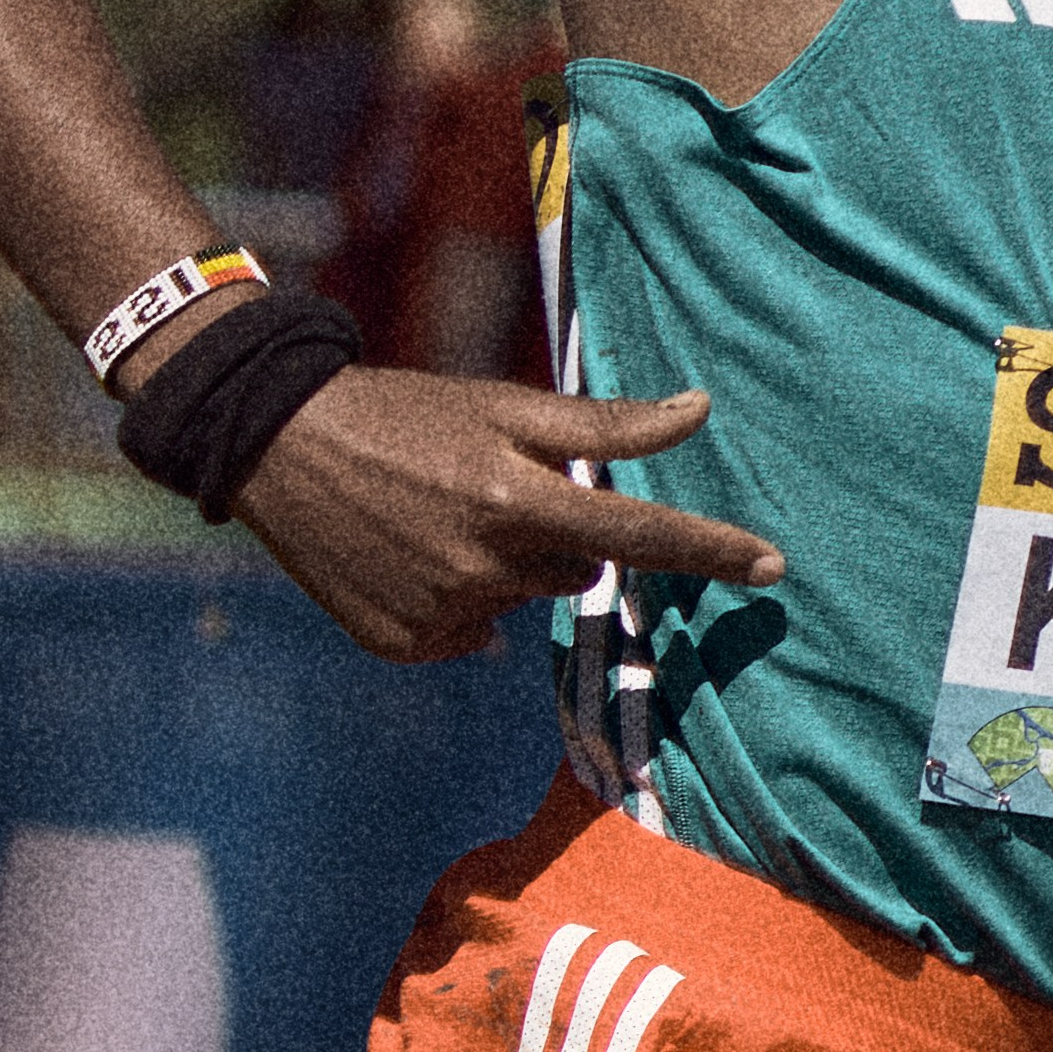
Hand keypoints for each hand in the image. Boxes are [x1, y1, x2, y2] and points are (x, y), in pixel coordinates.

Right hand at [233, 367, 783, 662]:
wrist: (279, 444)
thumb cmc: (406, 412)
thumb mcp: (503, 405)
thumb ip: (605, 423)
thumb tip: (700, 412)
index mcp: (515, 500)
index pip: (638, 535)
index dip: (710, 550)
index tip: (773, 567)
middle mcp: (484, 568)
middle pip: (571, 571)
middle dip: (550, 535)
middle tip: (487, 488)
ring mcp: (441, 616)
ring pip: (519, 602)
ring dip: (501, 565)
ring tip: (436, 514)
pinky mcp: (404, 646)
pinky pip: (469, 634)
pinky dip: (455, 600)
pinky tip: (410, 554)